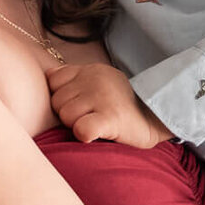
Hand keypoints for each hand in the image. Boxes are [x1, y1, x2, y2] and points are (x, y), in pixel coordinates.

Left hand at [46, 61, 174, 149]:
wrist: (157, 120)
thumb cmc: (122, 107)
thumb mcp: (99, 81)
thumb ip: (74, 77)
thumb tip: (47, 75)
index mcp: (91, 69)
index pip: (53, 80)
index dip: (62, 97)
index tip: (81, 106)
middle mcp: (95, 78)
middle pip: (56, 102)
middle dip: (69, 114)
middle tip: (92, 117)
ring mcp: (103, 96)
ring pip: (65, 116)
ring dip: (77, 126)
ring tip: (98, 125)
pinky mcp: (111, 117)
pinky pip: (81, 129)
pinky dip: (85, 135)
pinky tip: (96, 135)